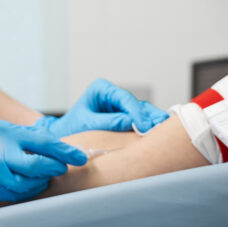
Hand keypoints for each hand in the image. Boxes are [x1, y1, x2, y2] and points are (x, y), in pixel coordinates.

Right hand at [0, 117, 86, 201]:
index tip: (80, 157)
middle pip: (35, 166)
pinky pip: (16, 194)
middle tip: (61, 167)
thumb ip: (28, 137)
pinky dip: (28, 189)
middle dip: (52, 168)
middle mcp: (0, 154)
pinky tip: (31, 182)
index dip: (64, 151)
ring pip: (26, 184)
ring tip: (44, 173)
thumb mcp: (6, 127)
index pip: (42, 143)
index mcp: (7, 134)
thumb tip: (54, 144)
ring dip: (40, 180)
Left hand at [34, 78, 168, 136]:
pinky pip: (140, 122)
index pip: (124, 98)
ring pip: (142, 113)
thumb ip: (109, 123)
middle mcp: (113, 95)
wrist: (62, 138)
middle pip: (137, 104)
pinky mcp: (126, 119)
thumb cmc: (70, 129)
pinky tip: (159, 136)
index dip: (137, 112)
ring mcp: (121, 107)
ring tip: (165, 134)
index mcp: (102, 88)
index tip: (145, 127)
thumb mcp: (87, 124)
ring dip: (153, 123)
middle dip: (149, 117)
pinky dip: (149, 129)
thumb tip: (133, 124)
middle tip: (162, 129)